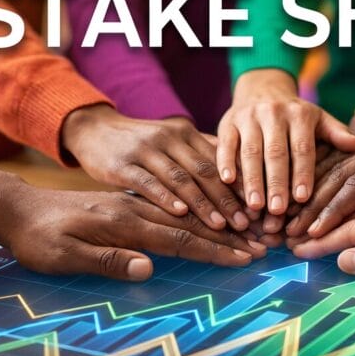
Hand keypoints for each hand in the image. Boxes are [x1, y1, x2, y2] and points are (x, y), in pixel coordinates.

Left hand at [3, 186, 266, 280]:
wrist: (17, 209)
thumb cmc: (38, 239)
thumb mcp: (63, 256)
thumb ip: (106, 260)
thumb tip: (148, 268)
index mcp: (122, 221)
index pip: (177, 237)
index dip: (212, 250)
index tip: (242, 258)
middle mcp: (134, 206)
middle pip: (190, 220)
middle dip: (227, 234)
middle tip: (260, 246)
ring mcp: (133, 199)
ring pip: (185, 207)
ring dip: (218, 219)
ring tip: (248, 229)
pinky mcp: (129, 198)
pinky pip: (171, 199)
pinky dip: (197, 206)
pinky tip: (213, 211)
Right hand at [62, 105, 249, 230]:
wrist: (95, 128)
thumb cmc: (141, 143)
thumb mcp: (173, 143)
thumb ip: (200, 157)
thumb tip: (241, 179)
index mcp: (187, 134)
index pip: (220, 163)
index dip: (240, 188)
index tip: (259, 212)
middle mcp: (170, 139)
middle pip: (205, 172)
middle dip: (229, 201)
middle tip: (248, 226)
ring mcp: (146, 150)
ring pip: (181, 178)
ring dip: (203, 204)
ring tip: (221, 227)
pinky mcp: (122, 163)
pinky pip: (147, 181)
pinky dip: (164, 197)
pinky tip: (179, 214)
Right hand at [216, 69, 354, 214]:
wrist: (262, 89)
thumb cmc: (295, 115)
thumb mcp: (318, 119)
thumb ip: (335, 133)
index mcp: (299, 115)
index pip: (302, 147)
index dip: (302, 172)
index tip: (302, 198)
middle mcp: (273, 113)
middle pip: (275, 152)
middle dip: (276, 182)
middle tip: (277, 210)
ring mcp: (248, 117)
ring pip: (249, 151)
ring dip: (251, 179)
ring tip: (255, 206)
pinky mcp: (228, 123)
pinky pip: (226, 144)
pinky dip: (225, 162)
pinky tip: (228, 181)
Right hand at [285, 108, 354, 237]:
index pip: (354, 185)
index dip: (332, 211)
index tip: (313, 234)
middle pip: (338, 179)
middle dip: (312, 206)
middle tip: (290, 232)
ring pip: (337, 176)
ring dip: (313, 200)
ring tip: (292, 222)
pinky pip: (345, 175)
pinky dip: (325, 191)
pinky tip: (309, 205)